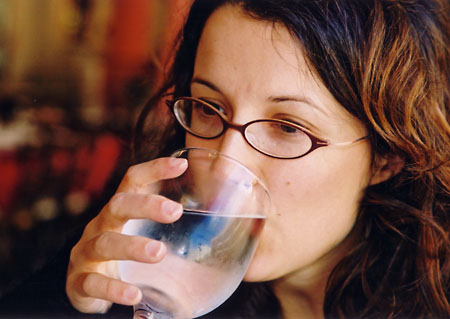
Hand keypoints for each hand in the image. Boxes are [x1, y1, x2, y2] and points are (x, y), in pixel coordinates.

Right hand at [65, 157, 187, 312]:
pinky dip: (113, 288)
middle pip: (118, 204)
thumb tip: (240, 241)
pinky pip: (93, 282)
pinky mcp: (79, 281)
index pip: (133, 181)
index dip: (154, 169)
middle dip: (146, 205)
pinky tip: (134, 295)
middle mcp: (100, 225)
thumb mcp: (148, 238)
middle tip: (176, 212)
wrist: (87, 288)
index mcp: (120, 211)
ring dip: (132, 246)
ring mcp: (86, 252)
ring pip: (105, 242)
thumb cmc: (126, 258)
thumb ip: (184, 237)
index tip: (181, 165)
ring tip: (159, 252)